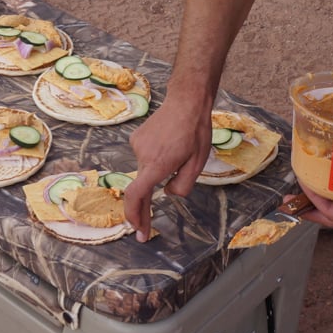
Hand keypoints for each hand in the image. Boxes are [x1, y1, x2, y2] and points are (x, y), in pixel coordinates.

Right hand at [122, 99, 213, 239]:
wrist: (186, 101)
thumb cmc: (196, 132)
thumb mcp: (197, 164)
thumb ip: (183, 185)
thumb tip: (168, 193)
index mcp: (157, 165)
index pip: (137, 195)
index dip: (135, 215)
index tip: (138, 230)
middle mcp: (142, 156)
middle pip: (139, 188)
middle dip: (142, 209)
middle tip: (145, 227)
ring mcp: (137, 145)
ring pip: (145, 170)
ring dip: (155, 174)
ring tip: (177, 156)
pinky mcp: (136, 138)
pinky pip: (144, 157)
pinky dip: (153, 161)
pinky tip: (168, 147)